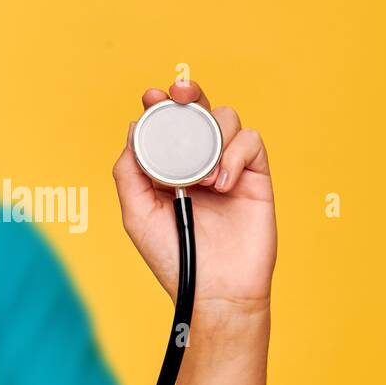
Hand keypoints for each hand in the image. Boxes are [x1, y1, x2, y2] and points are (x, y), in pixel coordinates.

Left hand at [112, 81, 276, 313]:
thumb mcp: (137, 215)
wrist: (214, 290)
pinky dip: (235, 154)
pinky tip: (221, 183)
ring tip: (202, 179)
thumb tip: (133, 129)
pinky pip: (251, 142)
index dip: (159, 105)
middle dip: (189, 94)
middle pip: (199, 110)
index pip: (166, 125)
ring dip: (212, 135)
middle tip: (180, 93)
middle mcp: (199, 162)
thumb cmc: (173, 258)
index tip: (151, 97)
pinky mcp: (256, 177)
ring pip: (226, 119)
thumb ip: (129, 172)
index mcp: (169, 168)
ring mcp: (229, 167)